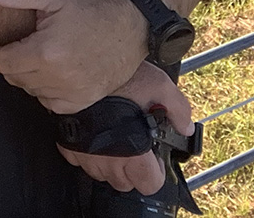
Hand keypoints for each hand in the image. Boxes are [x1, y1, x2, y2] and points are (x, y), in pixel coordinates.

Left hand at [0, 0, 145, 111]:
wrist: (135, 23)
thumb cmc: (94, 5)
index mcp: (45, 52)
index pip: (2, 61)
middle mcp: (57, 78)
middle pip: (14, 78)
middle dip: (8, 61)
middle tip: (13, 45)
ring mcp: (74, 92)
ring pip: (31, 92)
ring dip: (25, 76)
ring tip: (32, 55)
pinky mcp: (86, 100)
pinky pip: (52, 104)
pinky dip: (45, 91)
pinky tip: (49, 72)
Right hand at [57, 62, 195, 195]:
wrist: (78, 69)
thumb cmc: (118, 79)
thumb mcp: (159, 86)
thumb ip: (178, 109)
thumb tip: (186, 127)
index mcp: (134, 152)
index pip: (150, 184)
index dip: (155, 172)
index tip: (152, 155)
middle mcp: (109, 160)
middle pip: (124, 183)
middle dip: (132, 170)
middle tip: (134, 146)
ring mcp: (85, 154)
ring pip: (101, 174)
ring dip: (109, 164)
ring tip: (114, 140)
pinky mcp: (68, 144)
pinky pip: (79, 160)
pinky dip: (87, 153)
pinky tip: (94, 135)